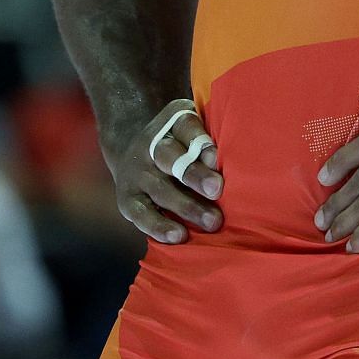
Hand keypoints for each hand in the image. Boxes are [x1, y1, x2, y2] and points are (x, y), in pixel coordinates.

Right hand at [105, 99, 223, 244]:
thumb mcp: (192, 129)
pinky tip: (179, 236)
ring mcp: (137, 174)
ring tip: (212, 222)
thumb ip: (208, 142)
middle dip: (194, 174)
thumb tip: (230, 163)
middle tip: (217, 189)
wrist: (130, 149)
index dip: (200, 143)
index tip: (217, 159)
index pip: (185, 127)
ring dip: (187, 206)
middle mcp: (149, 145)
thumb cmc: (180, 143)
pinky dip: (159, 226)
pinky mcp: (128, 200)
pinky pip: (142, 214)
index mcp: (171, 122)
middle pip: (170, 158)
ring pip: (161, 190)